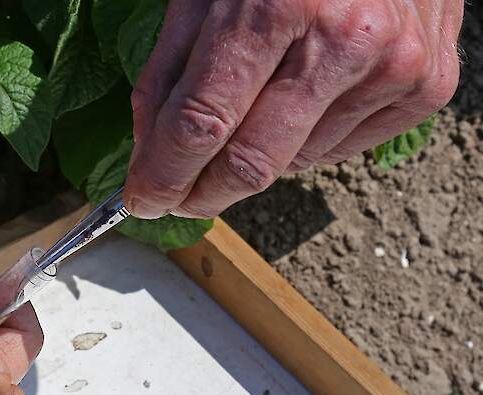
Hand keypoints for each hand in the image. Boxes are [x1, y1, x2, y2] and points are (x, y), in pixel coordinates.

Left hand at [126, 0, 462, 218]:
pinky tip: (305, 100)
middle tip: (176, 198)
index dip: (163, 175)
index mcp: (273, 7)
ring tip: (253, 110)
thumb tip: (151, 154)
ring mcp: (393, 66)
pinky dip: (307, 141)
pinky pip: (341, 151)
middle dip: (201, 194)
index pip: (201, 123)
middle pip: (249, 163)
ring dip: (256, 157)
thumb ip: (169, 72)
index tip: (143, 200)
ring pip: (294, 163)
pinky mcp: (427, 86)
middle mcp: (341, 39)